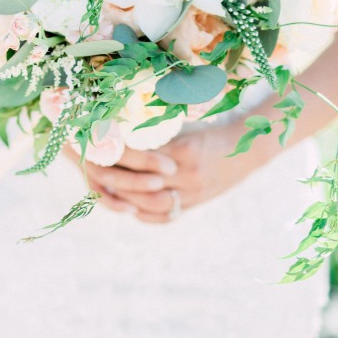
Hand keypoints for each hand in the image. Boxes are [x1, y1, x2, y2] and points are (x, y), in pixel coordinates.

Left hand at [64, 124, 268, 222]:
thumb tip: (117, 120)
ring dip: (120, 196)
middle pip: (135, 183)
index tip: (93, 140)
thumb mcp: (187, 121)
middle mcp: (186, 176)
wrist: (250, 148)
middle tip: (87, 164)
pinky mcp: (192, 205)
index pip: (137, 155)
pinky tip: (126, 205)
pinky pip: (161, 216)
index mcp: (183, 150)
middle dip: (108, 174)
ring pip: (145, 203)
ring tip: (100, 185)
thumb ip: (158, 125)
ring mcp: (190, 194)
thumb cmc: (212, 126)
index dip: (112, 150)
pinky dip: (141, 212)